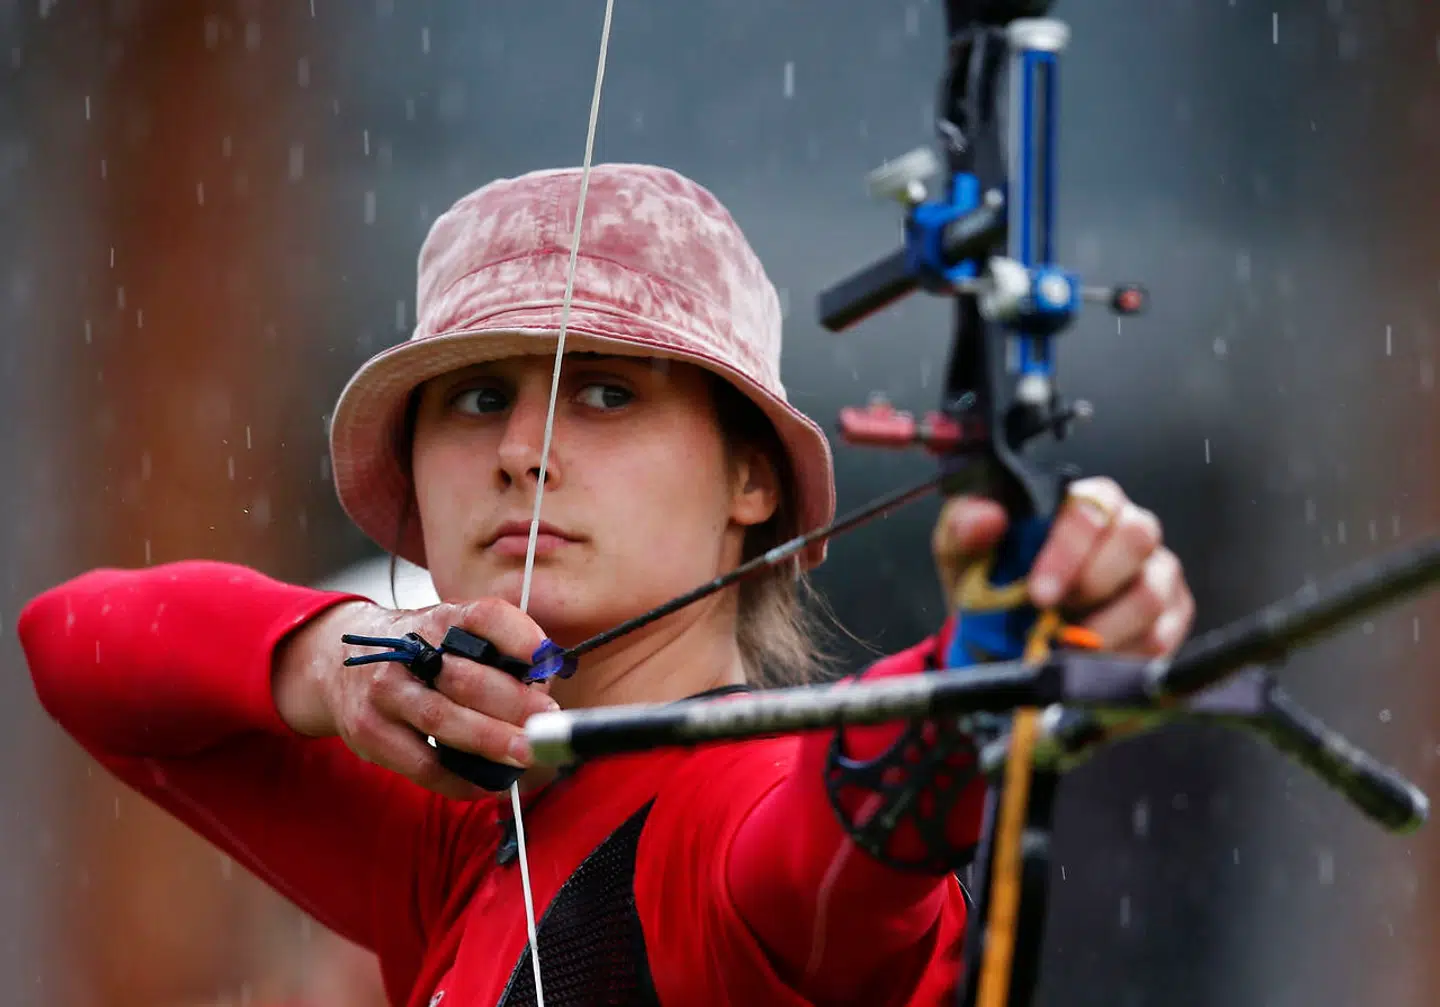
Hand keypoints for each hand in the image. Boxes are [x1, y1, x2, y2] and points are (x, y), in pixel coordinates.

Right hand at [274, 598, 557, 798]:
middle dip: (513, 704)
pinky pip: (422, 765)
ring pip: (441, 719)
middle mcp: (408, 651)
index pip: (484, 617)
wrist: (339, 667)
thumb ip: (498, 655)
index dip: (520, 638)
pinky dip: (461, 780)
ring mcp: (385, 692)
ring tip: (526, 754)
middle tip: (547, 722)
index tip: (547, 662)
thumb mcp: (452, 637)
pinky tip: (490, 784)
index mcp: (441, 619)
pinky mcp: (371, 733)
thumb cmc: (419, 656)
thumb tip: (546, 686)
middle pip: (465, 677)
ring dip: (490, 741)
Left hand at [931, 476, 1193, 656]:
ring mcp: (1156, 573)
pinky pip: (1161, 639)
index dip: (1068, 550)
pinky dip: (1120, 659)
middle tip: (1053, 619)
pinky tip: (1087, 665)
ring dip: (1103, 630)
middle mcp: (1129, 529)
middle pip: (1137, 538)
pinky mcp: (1170, 618)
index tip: (1038, 593)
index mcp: (1082, 501)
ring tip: (1064, 647)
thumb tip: (988, 517)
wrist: (998, 634)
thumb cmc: (989, 579)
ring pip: (1150, 594)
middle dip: (1091, 584)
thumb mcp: (962, 551)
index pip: (1091, 505)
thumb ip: (965, 526)